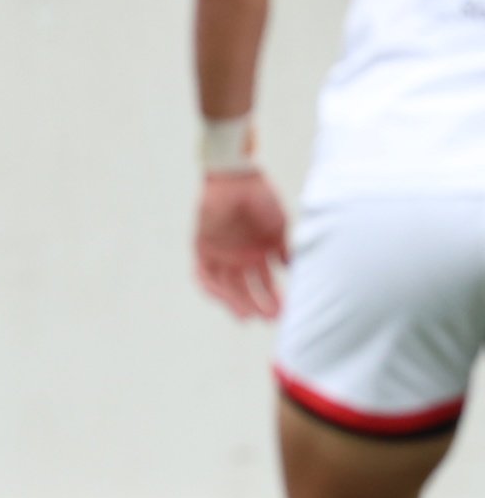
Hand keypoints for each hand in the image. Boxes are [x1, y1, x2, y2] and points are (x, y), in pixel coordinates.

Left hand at [195, 170, 288, 318]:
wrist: (237, 178)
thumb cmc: (261, 197)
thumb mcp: (279, 226)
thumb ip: (285, 249)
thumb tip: (294, 270)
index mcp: (259, 252)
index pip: (265, 282)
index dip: (272, 297)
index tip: (285, 311)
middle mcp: (240, 257)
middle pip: (247, 288)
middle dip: (259, 304)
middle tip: (272, 318)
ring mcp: (221, 254)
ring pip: (228, 286)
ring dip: (238, 302)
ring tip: (250, 316)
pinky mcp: (203, 248)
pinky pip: (204, 275)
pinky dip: (213, 288)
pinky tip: (225, 298)